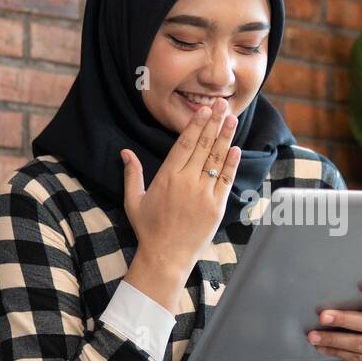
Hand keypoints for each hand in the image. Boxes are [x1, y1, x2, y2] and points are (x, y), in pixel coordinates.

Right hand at [120, 99, 238, 271]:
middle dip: (214, 123)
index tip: (203, 110)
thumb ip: (132, 174)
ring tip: (232, 118)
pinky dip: (232, 163)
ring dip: (225, 137)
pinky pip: (227, 180)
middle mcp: (186, 182)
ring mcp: (204, 194)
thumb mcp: (134, 200)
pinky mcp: (217, 207)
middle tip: (221, 104)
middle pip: (204, 146)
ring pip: (217, 160)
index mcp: (167, 177)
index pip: (185, 144)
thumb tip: (125, 152)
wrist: (166, 257)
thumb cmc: (149, 229)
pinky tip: (236, 148)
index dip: (195, 125)